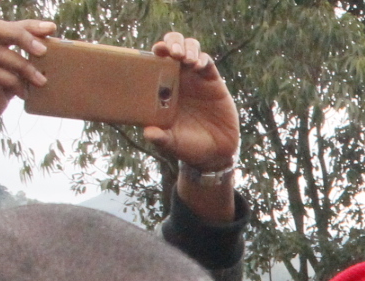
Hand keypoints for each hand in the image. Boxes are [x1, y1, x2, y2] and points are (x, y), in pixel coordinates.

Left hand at [143, 32, 237, 173]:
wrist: (216, 153)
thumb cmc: (188, 146)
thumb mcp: (172, 142)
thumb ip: (160, 138)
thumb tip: (148, 133)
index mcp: (162, 87)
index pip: (155, 60)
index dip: (155, 51)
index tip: (156, 52)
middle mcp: (178, 78)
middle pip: (173, 46)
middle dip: (172, 42)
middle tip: (172, 52)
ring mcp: (195, 78)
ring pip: (190, 48)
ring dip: (188, 47)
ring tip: (185, 59)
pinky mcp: (213, 82)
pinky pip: (207, 62)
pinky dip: (202, 59)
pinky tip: (198, 66)